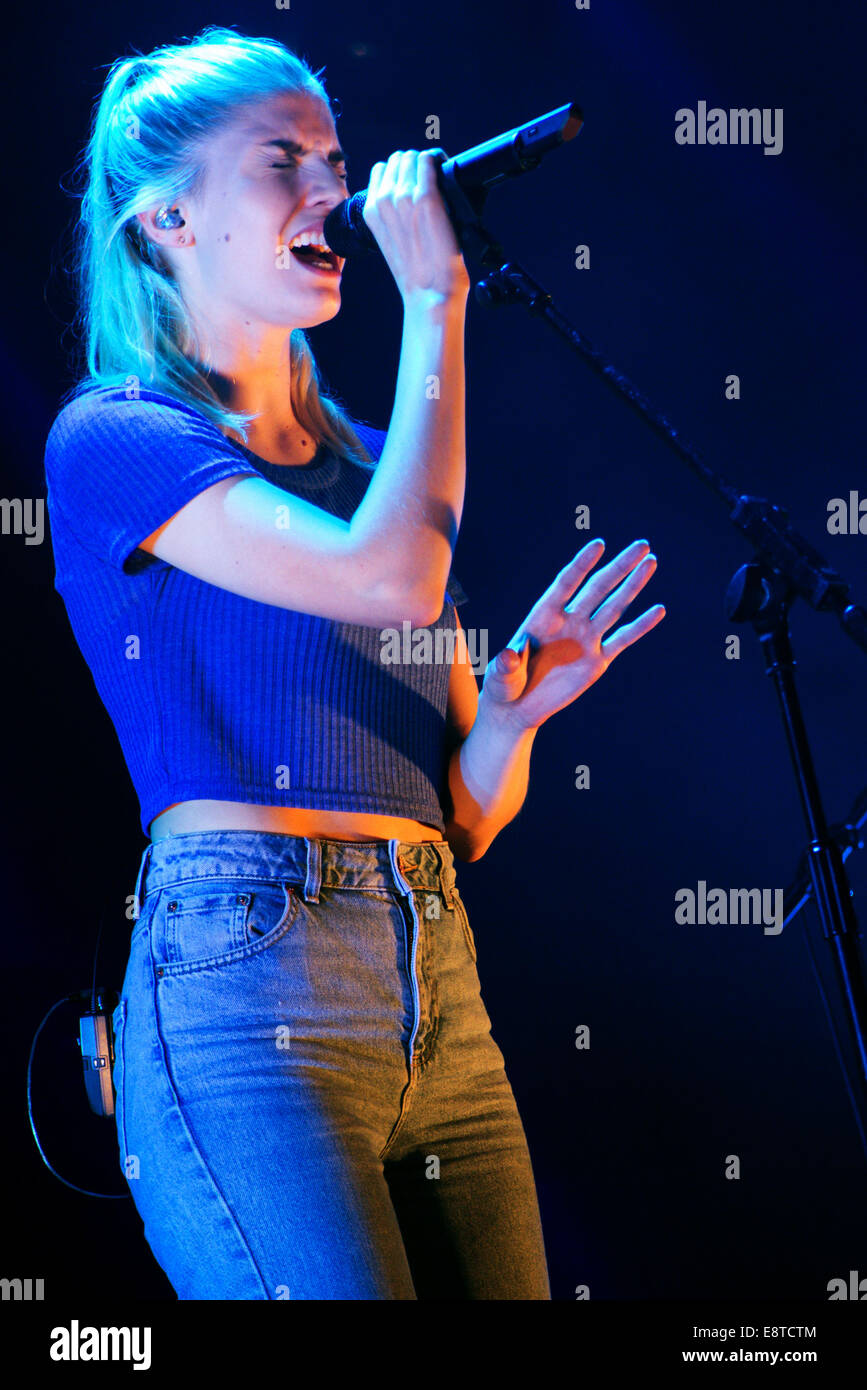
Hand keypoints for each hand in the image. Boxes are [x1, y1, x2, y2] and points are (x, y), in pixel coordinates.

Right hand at [362, 149, 470, 302]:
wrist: (430, 293)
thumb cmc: (417, 273)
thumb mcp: (390, 241)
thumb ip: (392, 215)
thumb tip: (407, 193)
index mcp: (371, 210)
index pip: (382, 170)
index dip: (400, 173)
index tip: (415, 182)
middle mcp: (384, 200)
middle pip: (398, 159)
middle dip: (415, 166)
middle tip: (431, 181)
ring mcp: (404, 197)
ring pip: (413, 157)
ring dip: (428, 163)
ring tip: (439, 179)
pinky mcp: (427, 198)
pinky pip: (429, 161)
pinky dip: (439, 164)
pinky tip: (447, 174)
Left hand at [480, 538, 665, 730]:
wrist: (518, 707)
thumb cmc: (504, 684)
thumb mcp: (501, 674)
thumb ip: (507, 663)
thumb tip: (510, 654)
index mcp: (543, 616)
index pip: (566, 583)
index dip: (582, 564)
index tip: (599, 545)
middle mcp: (568, 621)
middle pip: (597, 588)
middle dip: (619, 567)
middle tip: (642, 546)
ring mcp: (585, 639)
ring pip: (614, 607)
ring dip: (633, 585)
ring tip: (651, 561)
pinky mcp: (597, 660)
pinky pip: (622, 640)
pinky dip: (640, 626)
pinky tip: (658, 610)